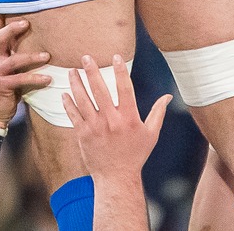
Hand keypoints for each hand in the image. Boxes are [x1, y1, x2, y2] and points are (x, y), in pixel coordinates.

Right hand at [0, 15, 53, 127]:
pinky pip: (20, 79)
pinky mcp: (2, 86)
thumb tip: (18, 39)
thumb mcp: (2, 67)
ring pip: (14, 60)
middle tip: (27, 23)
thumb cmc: (2, 87)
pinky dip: (35, 78)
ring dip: (32, 57)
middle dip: (13, 29)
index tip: (4, 6)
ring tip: (47, 55)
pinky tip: (47, 78)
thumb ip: (8, 52)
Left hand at [62, 56, 168, 183]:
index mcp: (129, 118)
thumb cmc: (136, 155)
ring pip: (83, 100)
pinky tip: (64, 93)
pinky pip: (73, 115)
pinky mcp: (83, 135)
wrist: (116, 178)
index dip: (120, 70)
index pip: (125, 88)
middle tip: (86, 56)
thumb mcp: (151, 134)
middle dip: (92, 71)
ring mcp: (95, 128)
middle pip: (99, 90)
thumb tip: (168, 96)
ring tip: (72, 71)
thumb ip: (158, 113)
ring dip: (76, 83)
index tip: (115, 56)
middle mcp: (111, 121)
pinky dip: (68, 103)